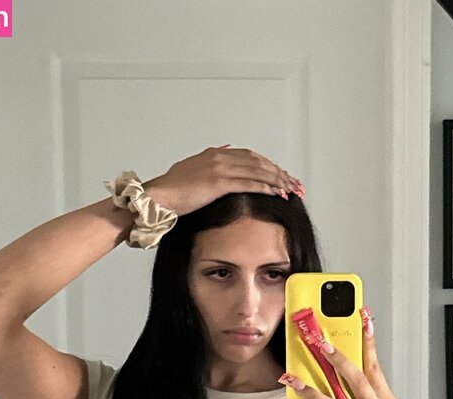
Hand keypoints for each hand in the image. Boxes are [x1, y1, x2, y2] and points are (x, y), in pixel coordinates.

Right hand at [144, 145, 304, 216]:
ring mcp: (220, 169)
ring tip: (290, 189)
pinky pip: (248, 183)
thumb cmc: (171, 189)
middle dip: (279, 173)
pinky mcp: (218, 183)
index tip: (281, 174)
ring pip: (257, 171)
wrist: (158, 195)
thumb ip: (210, 157)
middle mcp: (220, 157)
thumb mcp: (192, 166)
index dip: (268, 165)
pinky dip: (265, 187)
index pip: (250, 156)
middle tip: (294, 183)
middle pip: (258, 162)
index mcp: (216, 154)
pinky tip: (276, 193)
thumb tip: (225, 148)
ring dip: (277, 180)